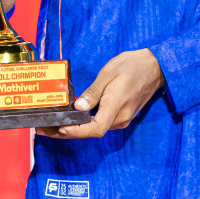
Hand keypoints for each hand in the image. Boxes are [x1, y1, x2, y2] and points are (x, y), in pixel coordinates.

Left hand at [36, 48, 165, 138]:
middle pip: (91, 132)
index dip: (75, 131)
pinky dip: (84, 124)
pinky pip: (100, 123)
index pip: (94, 129)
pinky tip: (71, 118)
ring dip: (74, 129)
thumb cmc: (132, 66)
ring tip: (52, 124)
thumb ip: (93, 93)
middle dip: (67, 132)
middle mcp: (119, 118)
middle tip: (43, 129)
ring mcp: (121, 119)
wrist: (155, 67)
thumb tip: (78, 107)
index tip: (58, 128)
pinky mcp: (121, 116)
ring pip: (95, 129)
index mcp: (115, 106)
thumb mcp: (108, 74)